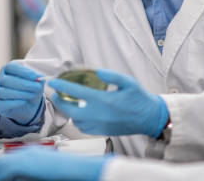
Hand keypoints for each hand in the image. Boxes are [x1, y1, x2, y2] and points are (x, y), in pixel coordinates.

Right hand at [0, 62, 43, 124]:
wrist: (27, 105)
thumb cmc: (29, 90)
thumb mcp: (36, 83)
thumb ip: (38, 80)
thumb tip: (40, 78)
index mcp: (8, 69)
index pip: (12, 67)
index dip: (23, 71)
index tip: (34, 76)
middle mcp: (0, 79)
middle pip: (8, 80)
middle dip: (24, 84)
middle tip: (37, 87)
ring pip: (4, 92)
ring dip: (20, 93)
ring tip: (32, 94)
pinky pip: (2, 103)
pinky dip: (14, 103)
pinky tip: (24, 101)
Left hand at [0, 147, 107, 180]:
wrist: (88, 171)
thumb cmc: (72, 175)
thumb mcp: (44, 176)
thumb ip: (30, 176)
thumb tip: (16, 178)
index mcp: (33, 155)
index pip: (4, 162)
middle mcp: (28, 152)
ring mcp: (28, 155)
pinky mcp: (27, 162)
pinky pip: (2, 171)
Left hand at [48, 68, 167, 137]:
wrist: (150, 119)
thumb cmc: (140, 99)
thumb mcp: (129, 82)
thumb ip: (111, 75)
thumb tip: (96, 72)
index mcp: (104, 101)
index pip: (76, 93)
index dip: (62, 86)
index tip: (53, 82)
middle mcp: (99, 115)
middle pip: (70, 110)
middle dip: (59, 100)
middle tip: (56, 92)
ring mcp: (99, 126)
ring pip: (74, 120)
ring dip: (67, 111)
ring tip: (65, 101)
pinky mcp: (102, 132)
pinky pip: (82, 128)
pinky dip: (76, 120)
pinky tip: (78, 112)